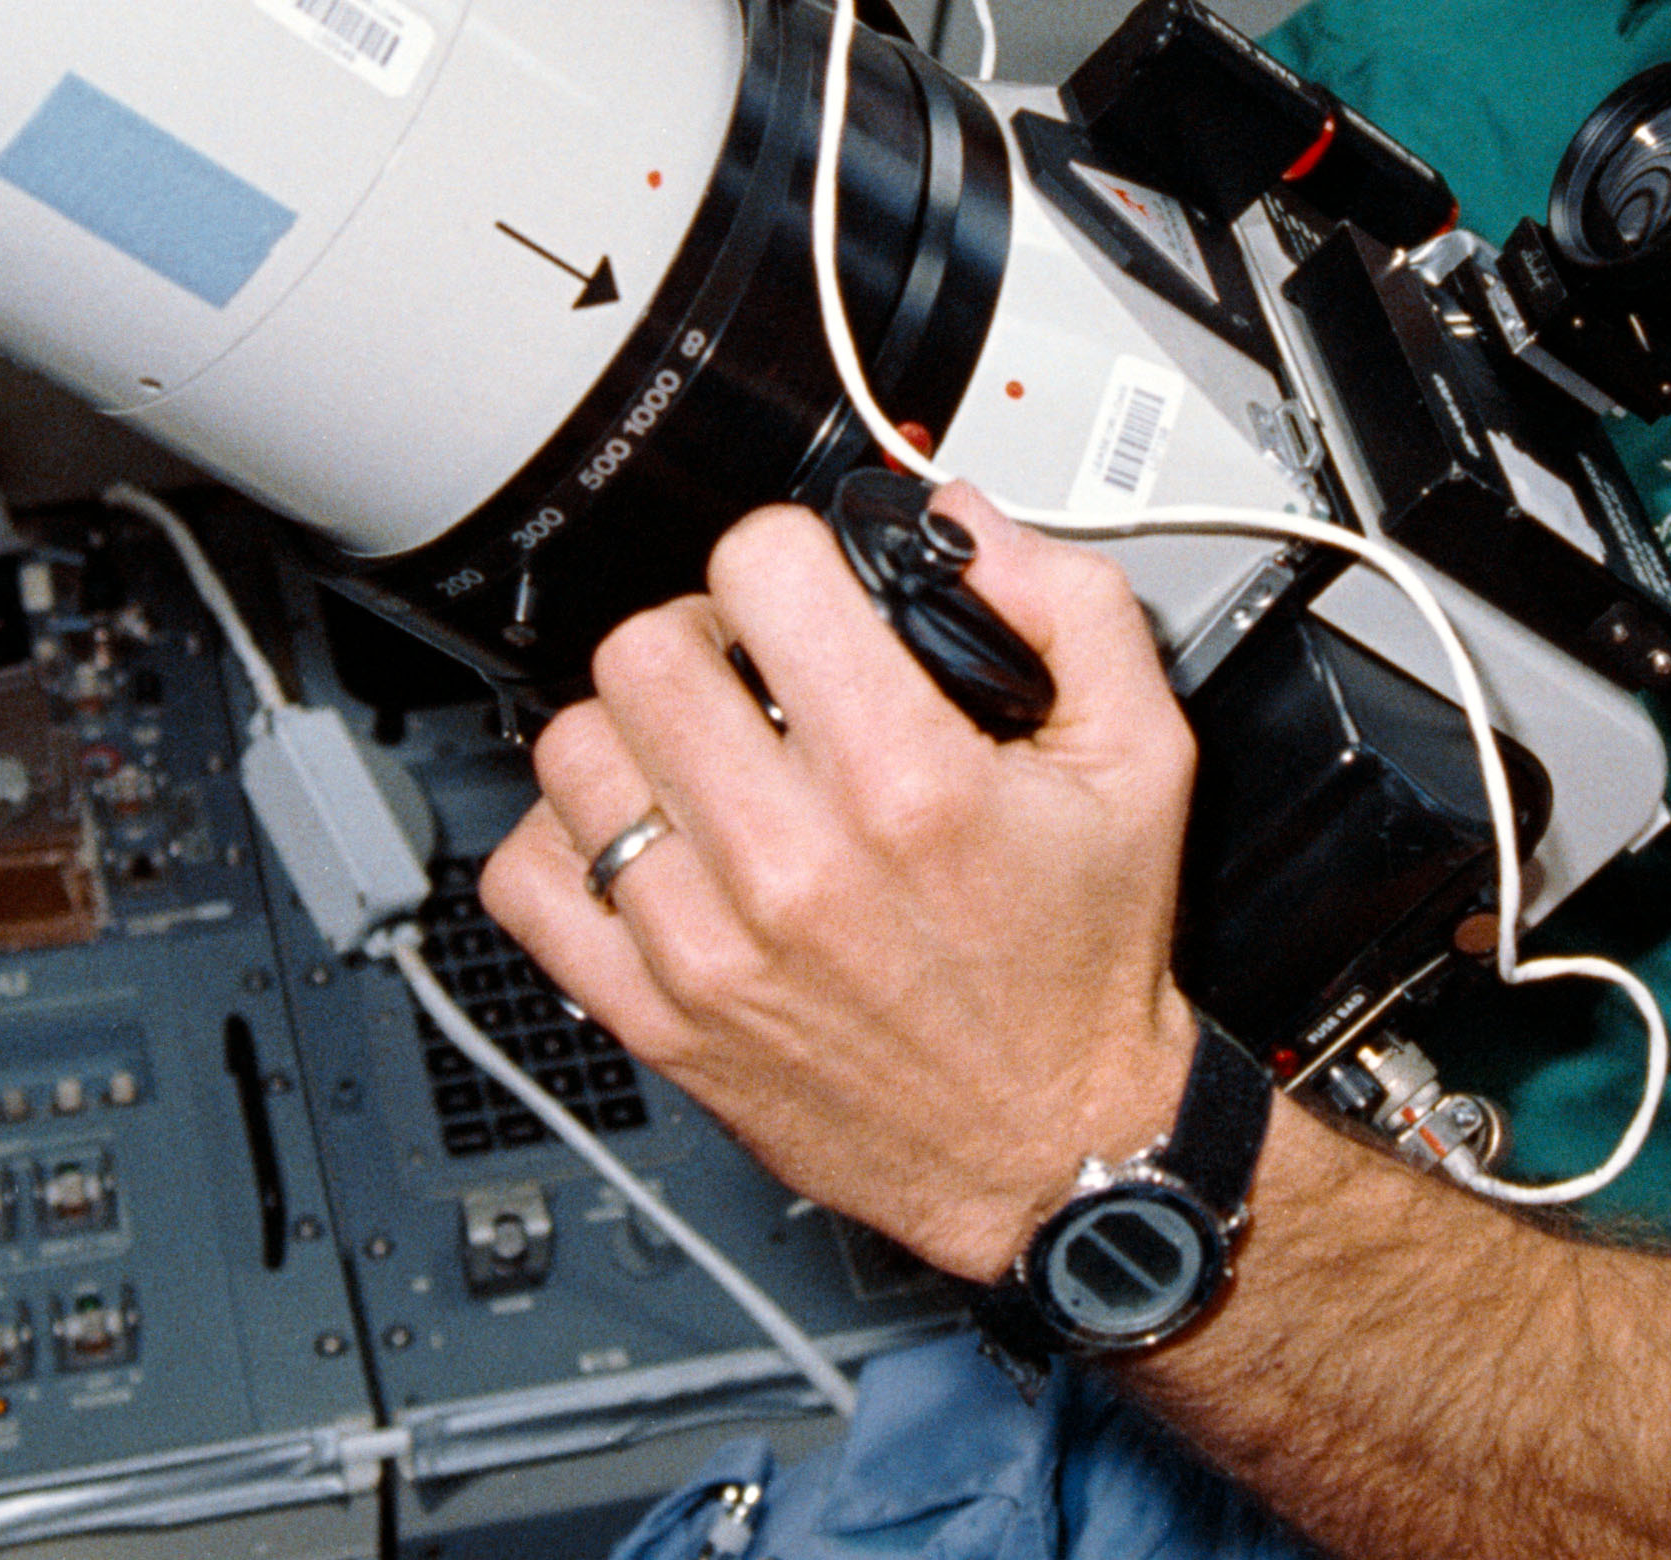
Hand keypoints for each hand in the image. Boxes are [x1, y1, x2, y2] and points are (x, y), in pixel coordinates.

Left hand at [478, 487, 1199, 1281]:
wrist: (1054, 1147)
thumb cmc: (1085, 964)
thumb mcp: (1142, 760)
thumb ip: (1071, 608)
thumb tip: (967, 524)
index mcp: (908, 782)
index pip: (761, 571)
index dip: (789, 558)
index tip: (811, 595)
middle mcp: (794, 863)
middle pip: (647, 649)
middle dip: (702, 635)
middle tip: (750, 670)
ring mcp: (708, 946)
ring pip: (573, 750)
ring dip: (632, 731)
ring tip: (700, 754)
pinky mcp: (656, 1016)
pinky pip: (528, 882)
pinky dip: (566, 842)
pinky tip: (644, 838)